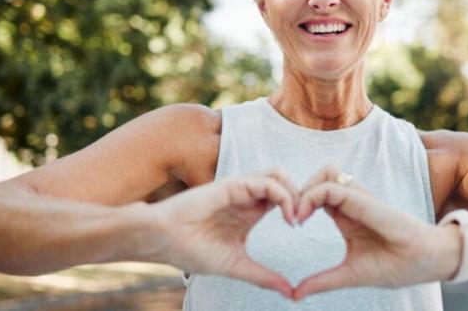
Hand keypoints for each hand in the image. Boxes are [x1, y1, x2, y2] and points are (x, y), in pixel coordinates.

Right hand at [150, 168, 299, 297]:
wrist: (163, 241)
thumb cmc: (192, 251)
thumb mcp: (237, 266)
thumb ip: (264, 276)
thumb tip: (290, 293)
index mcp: (250, 211)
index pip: (284, 198)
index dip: (299, 207)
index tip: (301, 229)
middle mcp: (248, 196)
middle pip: (286, 181)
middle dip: (302, 195)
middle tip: (304, 220)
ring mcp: (241, 188)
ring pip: (279, 174)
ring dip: (294, 192)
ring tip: (296, 217)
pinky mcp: (233, 185)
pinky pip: (266, 182)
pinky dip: (283, 195)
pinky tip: (286, 216)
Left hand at [292, 165, 460, 300]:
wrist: (426, 263)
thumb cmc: (395, 265)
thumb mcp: (349, 274)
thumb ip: (322, 281)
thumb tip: (295, 295)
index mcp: (346, 215)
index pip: (317, 194)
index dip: (299, 203)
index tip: (291, 224)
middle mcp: (351, 202)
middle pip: (319, 177)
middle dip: (299, 191)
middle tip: (290, 216)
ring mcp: (358, 199)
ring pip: (326, 172)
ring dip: (306, 188)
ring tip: (297, 215)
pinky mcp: (364, 200)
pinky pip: (332, 186)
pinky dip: (312, 195)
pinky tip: (304, 216)